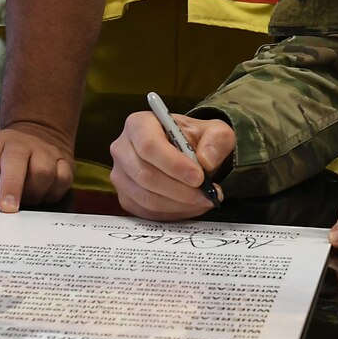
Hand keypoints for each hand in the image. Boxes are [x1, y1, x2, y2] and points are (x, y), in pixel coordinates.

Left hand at [0, 124, 73, 211]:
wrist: (33, 138)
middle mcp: (21, 144)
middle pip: (17, 162)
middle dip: (11, 186)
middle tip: (7, 209)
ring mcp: (45, 152)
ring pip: (43, 172)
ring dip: (33, 193)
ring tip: (24, 203)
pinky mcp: (64, 162)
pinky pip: (63, 179)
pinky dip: (53, 192)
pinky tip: (43, 197)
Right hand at [110, 112, 232, 220]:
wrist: (184, 154)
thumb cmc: (194, 139)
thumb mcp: (214, 131)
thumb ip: (217, 140)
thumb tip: (206, 160)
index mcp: (138, 124)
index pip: (149, 146)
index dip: (173, 164)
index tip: (199, 177)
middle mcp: (122, 149)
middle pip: (145, 175)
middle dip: (180, 190)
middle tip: (207, 194)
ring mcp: (120, 176)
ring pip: (146, 198)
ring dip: (179, 204)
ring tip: (204, 200)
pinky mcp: (125, 198)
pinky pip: (147, 213)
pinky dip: (173, 214)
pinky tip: (191, 206)